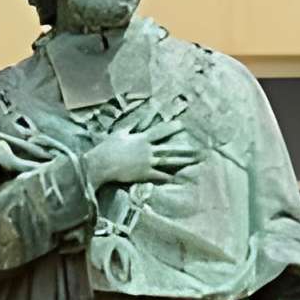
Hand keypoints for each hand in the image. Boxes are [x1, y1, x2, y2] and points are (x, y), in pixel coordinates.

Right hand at [84, 105, 200, 191]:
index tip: (181, 126)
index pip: (160, 132)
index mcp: (141, 138)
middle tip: (197, 147)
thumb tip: (136, 121)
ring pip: (168, 161)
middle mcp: (147, 150)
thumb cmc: (108, 147)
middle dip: (184, 147)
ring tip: (193, 162)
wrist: (102, 163)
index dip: (171, 128)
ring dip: (182, 162)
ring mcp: (147, 162)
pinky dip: (169, 178)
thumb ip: (130, 127)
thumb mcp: (119, 133)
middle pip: (169, 148)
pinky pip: (159, 176)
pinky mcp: (144, 174)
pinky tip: (179, 179)